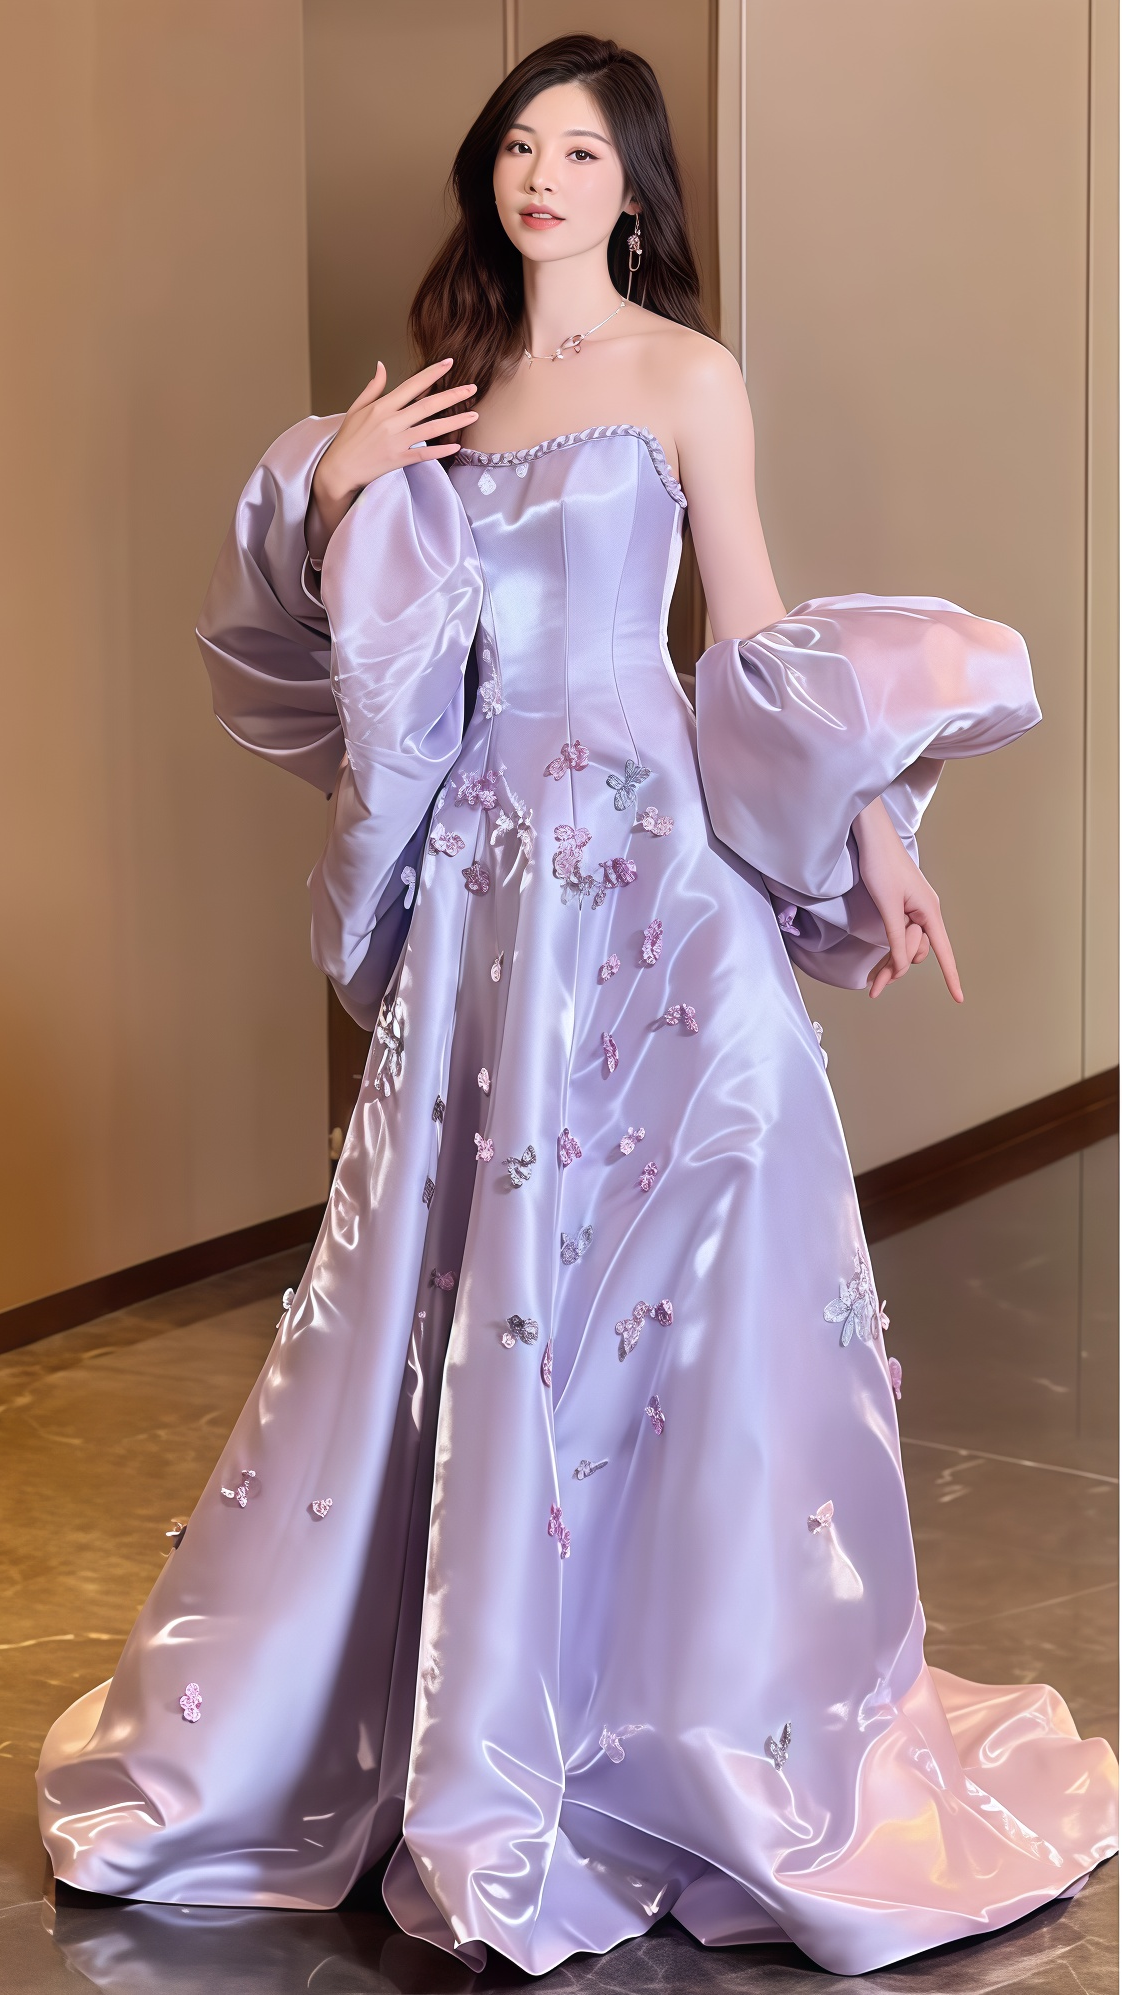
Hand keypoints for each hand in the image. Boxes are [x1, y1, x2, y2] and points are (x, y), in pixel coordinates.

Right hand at [307, 360, 476, 557]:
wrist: (338, 470)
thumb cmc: (347, 440)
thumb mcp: (356, 409)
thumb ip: (373, 388)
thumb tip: (382, 366)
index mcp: (381, 406)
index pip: (412, 385)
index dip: (432, 373)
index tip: (449, 363)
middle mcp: (391, 421)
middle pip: (428, 405)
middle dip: (453, 395)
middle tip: (473, 388)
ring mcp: (396, 441)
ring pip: (431, 428)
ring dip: (455, 421)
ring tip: (474, 415)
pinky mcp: (398, 459)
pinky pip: (424, 453)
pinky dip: (441, 450)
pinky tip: (457, 446)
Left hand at [853, 796, 962, 1002]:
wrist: (872, 837)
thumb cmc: (881, 865)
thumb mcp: (887, 906)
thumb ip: (896, 937)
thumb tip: (903, 965)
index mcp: (929, 911)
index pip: (943, 951)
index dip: (951, 976)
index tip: (959, 998)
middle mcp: (926, 913)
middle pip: (918, 952)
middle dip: (897, 967)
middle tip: (873, 986)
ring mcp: (914, 910)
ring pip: (907, 946)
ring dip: (891, 961)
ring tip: (870, 979)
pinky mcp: (902, 907)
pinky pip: (900, 935)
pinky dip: (889, 949)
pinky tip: (878, 965)